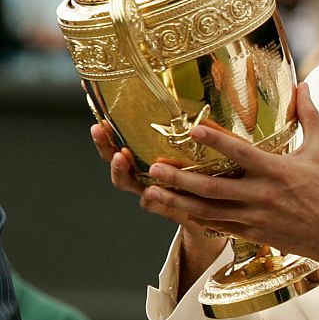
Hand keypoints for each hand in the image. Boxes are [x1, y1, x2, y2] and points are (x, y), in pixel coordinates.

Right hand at [90, 120, 204, 232]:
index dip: (109, 132)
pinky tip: (149, 192)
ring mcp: (153, 191)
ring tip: (121, 156)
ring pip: (127, 182)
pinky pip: (152, 204)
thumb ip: (201, 133)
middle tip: (100, 130)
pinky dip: (148, 200)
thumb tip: (201, 110)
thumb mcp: (204, 148)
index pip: (122, 142)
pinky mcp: (167, 207)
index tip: (102, 119)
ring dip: (120, 170)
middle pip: (117, 160)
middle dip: (105, 146)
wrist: (219, 208)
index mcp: (149, 158)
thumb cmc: (208, 174)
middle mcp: (145, 175)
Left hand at [141, 83, 318, 277]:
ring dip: (177, 202)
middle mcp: (262, 195)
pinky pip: (217, 226)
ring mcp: (254, 217)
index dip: (216, 141)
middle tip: (155, 167)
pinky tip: (174, 210)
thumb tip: (304, 85)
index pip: (241, 154)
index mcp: (277, 171)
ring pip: (208, 211)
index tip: (193, 129)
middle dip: (180, 179)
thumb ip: (309, 117)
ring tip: (151, 191)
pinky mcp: (252, 233)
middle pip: (213, 188)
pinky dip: (194, 219)